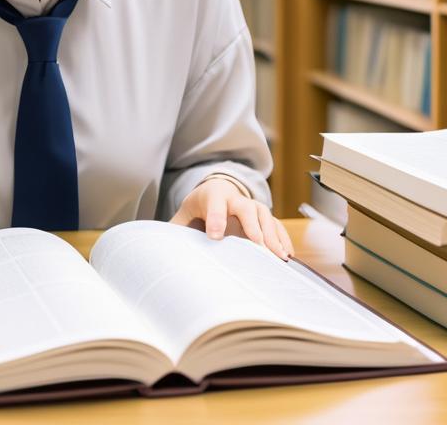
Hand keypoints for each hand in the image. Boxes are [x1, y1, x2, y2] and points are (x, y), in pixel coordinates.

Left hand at [169, 178, 293, 260]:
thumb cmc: (201, 205)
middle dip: (251, 226)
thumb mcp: (186, 211)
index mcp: (212, 195)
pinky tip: (286, 255)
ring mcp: (252, 206)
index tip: (215, 236)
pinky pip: (276, 226)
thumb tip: (159, 245)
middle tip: (257, 245)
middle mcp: (235, 198)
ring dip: (272, 236)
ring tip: (278, 256)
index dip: (215, 219)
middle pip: (245, 208)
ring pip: (264, 217)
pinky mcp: (263, 217)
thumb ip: (177, 227)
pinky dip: (282, 239)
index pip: (214, 205)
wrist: (218, 190)